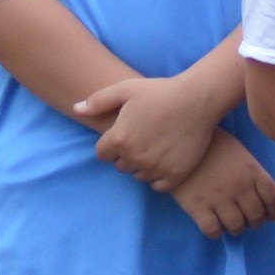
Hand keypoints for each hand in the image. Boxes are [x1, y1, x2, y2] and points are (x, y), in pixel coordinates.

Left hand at [79, 69, 226, 189]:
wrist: (198, 99)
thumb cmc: (161, 91)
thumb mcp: (127, 89)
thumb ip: (98, 100)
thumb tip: (76, 109)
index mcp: (119, 139)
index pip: (103, 154)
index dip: (112, 144)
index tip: (127, 133)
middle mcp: (135, 157)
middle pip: (121, 166)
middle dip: (127, 154)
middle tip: (144, 137)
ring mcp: (155, 168)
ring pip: (139, 175)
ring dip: (143, 165)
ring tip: (157, 146)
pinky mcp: (174, 175)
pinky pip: (158, 186)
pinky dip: (160, 176)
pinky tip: (166, 159)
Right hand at [169, 132, 274, 239]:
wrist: (181, 142)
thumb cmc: (212, 144)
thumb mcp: (238, 152)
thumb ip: (251, 172)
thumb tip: (258, 193)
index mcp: (252, 171)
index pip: (273, 197)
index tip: (272, 217)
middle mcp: (239, 187)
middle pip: (256, 215)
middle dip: (255, 222)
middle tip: (250, 222)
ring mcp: (219, 198)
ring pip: (236, 226)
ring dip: (237, 229)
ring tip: (233, 226)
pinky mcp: (198, 207)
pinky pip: (213, 231)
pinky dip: (216, 233)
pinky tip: (214, 226)